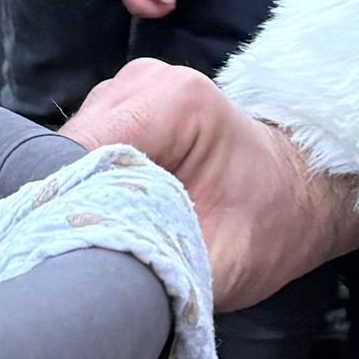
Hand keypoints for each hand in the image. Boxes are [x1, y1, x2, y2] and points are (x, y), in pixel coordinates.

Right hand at [64, 58, 358, 308]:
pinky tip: (110, 211)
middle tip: (87, 254)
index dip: (67, 208)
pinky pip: (78, 151)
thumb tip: (93, 278)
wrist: (294, 196)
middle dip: (70, 205)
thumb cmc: (270, 226)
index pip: (83, 153)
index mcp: (176, 101)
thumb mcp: (225, 264)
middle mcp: (142, 81)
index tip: (68, 253)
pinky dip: (85, 186)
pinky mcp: (115, 105)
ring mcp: (124, 87)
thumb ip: (162, 264)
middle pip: (66, 150)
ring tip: (107, 233)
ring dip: (77, 196)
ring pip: (65, 151)